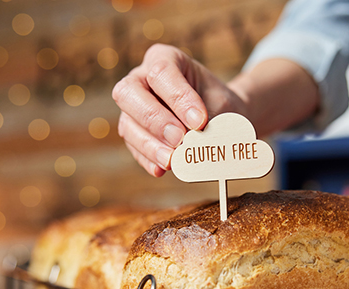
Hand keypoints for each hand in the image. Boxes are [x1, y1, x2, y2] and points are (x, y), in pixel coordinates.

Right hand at [112, 44, 246, 176]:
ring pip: (127, 123)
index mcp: (164, 58)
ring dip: (149, 145)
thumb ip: (207, 119)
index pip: (162, 72)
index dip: (178, 98)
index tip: (199, 122)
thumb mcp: (221, 104)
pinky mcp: (133, 132)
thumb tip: (195, 142)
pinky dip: (147, 159)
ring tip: (171, 160)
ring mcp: (132, 107)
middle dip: (154, 119)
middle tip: (179, 139)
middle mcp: (140, 78)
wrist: (221, 118)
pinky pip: (133, 147)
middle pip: (129, 93)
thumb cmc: (219, 104)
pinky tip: (161, 169)